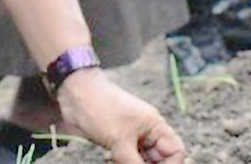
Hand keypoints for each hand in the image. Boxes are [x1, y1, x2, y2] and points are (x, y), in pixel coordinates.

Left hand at [57, 70, 184, 162]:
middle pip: (160, 158)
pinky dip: (122, 163)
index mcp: (155, 125)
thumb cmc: (101, 109)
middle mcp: (147, 131)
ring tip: (116, 161)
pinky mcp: (117, 140)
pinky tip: (109, 160)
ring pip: (143, 160)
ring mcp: (132, 136)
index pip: (175, 151)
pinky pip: (128, 158)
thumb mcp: (120, 141)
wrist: (75, 94)